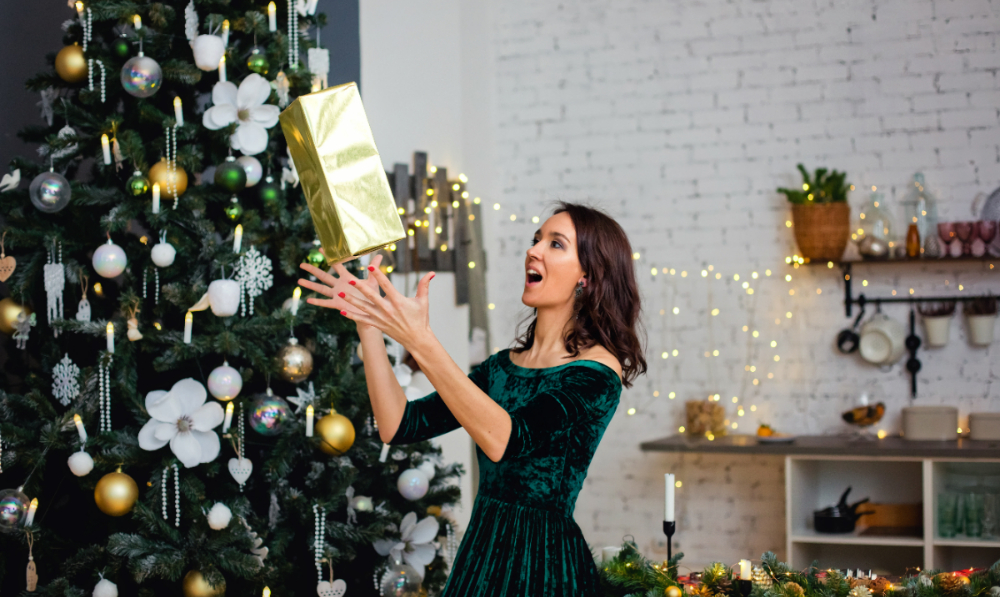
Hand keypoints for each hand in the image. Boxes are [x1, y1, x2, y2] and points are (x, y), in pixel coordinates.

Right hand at [297, 251, 379, 327]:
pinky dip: (317, 301)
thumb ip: (374, 268)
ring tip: (299, 281)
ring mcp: (337, 295)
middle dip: (313, 270)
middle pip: (324, 276)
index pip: (337, 265)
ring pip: (321, 288)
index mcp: (347, 278)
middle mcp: (340, 285)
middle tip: (302, 264)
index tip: (320, 248)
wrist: (372, 311)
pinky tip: (308, 299)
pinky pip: (326, 302)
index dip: (329, 257)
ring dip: (310, 285)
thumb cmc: (372, 296)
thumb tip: (380, 255)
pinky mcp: (338, 304)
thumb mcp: (373, 281)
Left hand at [303, 255, 435, 352]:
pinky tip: (342, 312)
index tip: (370, 266)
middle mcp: (388, 309)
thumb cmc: (420, 319)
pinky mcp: (378, 325)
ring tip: (340, 293)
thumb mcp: (423, 301)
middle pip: (372, 296)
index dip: (378, 275)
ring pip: (363, 308)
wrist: (417, 339)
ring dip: (352, 300)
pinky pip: (363, 320)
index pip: (386, 285)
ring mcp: (381, 318)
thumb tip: (432, 273)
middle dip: (360, 287)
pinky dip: (353, 316)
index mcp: (398, 301)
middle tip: (350, 279)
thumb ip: (424, 285)